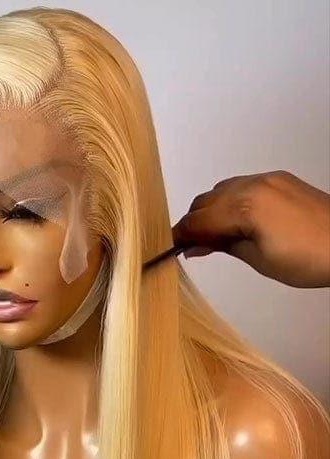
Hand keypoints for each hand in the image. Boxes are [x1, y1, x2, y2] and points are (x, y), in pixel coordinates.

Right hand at [172, 171, 329, 287]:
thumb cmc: (308, 258)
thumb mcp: (258, 259)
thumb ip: (223, 246)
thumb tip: (195, 247)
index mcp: (245, 206)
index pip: (197, 220)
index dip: (179, 237)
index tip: (170, 251)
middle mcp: (253, 184)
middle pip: (204, 201)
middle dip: (194, 224)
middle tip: (195, 249)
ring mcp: (268, 179)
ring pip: (221, 191)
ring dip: (211, 212)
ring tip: (217, 238)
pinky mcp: (280, 180)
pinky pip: (242, 186)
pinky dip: (230, 203)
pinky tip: (237, 224)